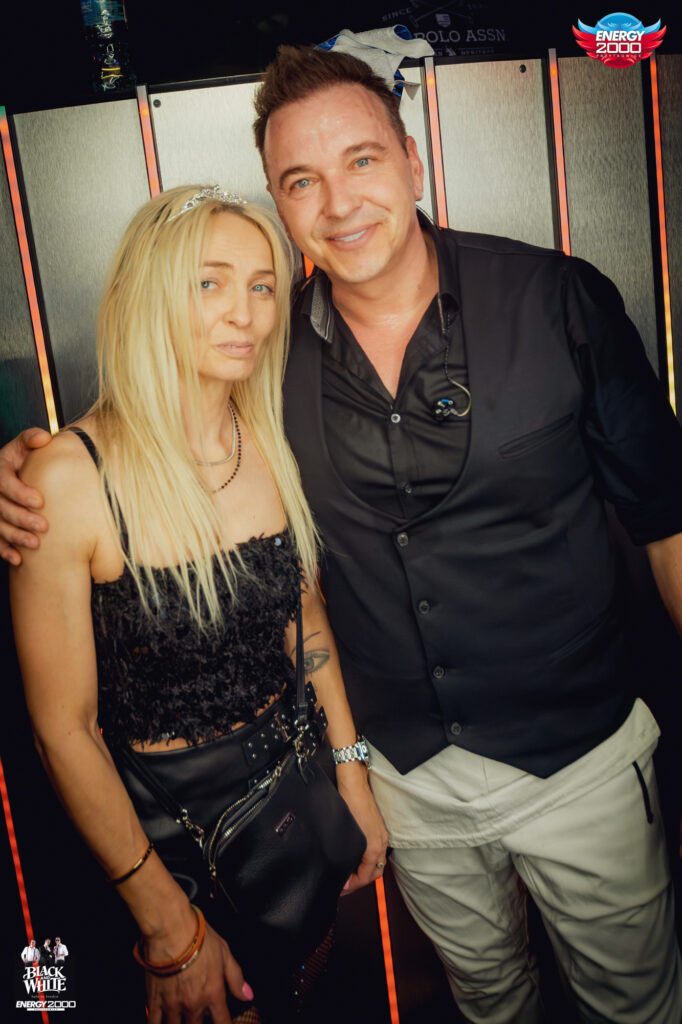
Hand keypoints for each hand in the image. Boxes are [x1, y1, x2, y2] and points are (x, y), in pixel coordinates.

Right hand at [0, 428, 51, 564]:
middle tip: (44, 526)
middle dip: (22, 518)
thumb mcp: (23, 446)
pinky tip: (18, 560)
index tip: (40, 501)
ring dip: (15, 537)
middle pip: (2, 508)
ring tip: (35, 544)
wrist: (11, 473)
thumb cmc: (21, 458)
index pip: (5, 483)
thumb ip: (32, 439)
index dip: (20, 492)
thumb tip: (45, 438)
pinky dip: (4, 551)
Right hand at [146, 920, 252, 1023]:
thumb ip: (235, 977)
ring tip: (181, 1020)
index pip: (223, 1022)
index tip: (223, 1023)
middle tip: (199, 1017)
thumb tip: (247, 994)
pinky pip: (154, 1022)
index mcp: (213, 994)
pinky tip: (160, 1023)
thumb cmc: (198, 938)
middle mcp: (193, 1004)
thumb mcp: (224, 953)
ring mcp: (173, 1004)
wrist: (171, 931)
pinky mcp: (154, 1000)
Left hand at [337, 764, 388, 891]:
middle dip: (361, 881)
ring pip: (377, 862)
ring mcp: (381, 835)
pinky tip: (356, 857)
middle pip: (375, 872)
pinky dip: (368, 860)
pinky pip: (377, 851)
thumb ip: (345, 856)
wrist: (354, 782)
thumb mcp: (344, 834)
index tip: (342, 888)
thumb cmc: (348, 803)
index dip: (353, 885)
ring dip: (365, 871)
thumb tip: (343, 872)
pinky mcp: (378, 828)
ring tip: (350, 873)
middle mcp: (381, 842)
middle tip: (346, 885)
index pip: (366, 876)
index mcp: (374, 847)